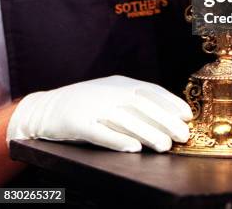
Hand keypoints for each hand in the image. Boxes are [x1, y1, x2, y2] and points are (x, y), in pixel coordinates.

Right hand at [7, 75, 191, 152]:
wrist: (44, 108)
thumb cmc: (86, 104)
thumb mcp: (111, 94)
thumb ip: (134, 101)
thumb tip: (167, 115)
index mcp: (120, 83)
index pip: (150, 90)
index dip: (170, 102)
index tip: (187, 115)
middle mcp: (108, 92)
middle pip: (142, 105)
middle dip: (165, 120)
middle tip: (182, 135)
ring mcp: (92, 106)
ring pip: (125, 119)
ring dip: (147, 133)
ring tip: (165, 146)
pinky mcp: (77, 123)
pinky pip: (99, 132)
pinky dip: (117, 140)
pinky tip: (133, 148)